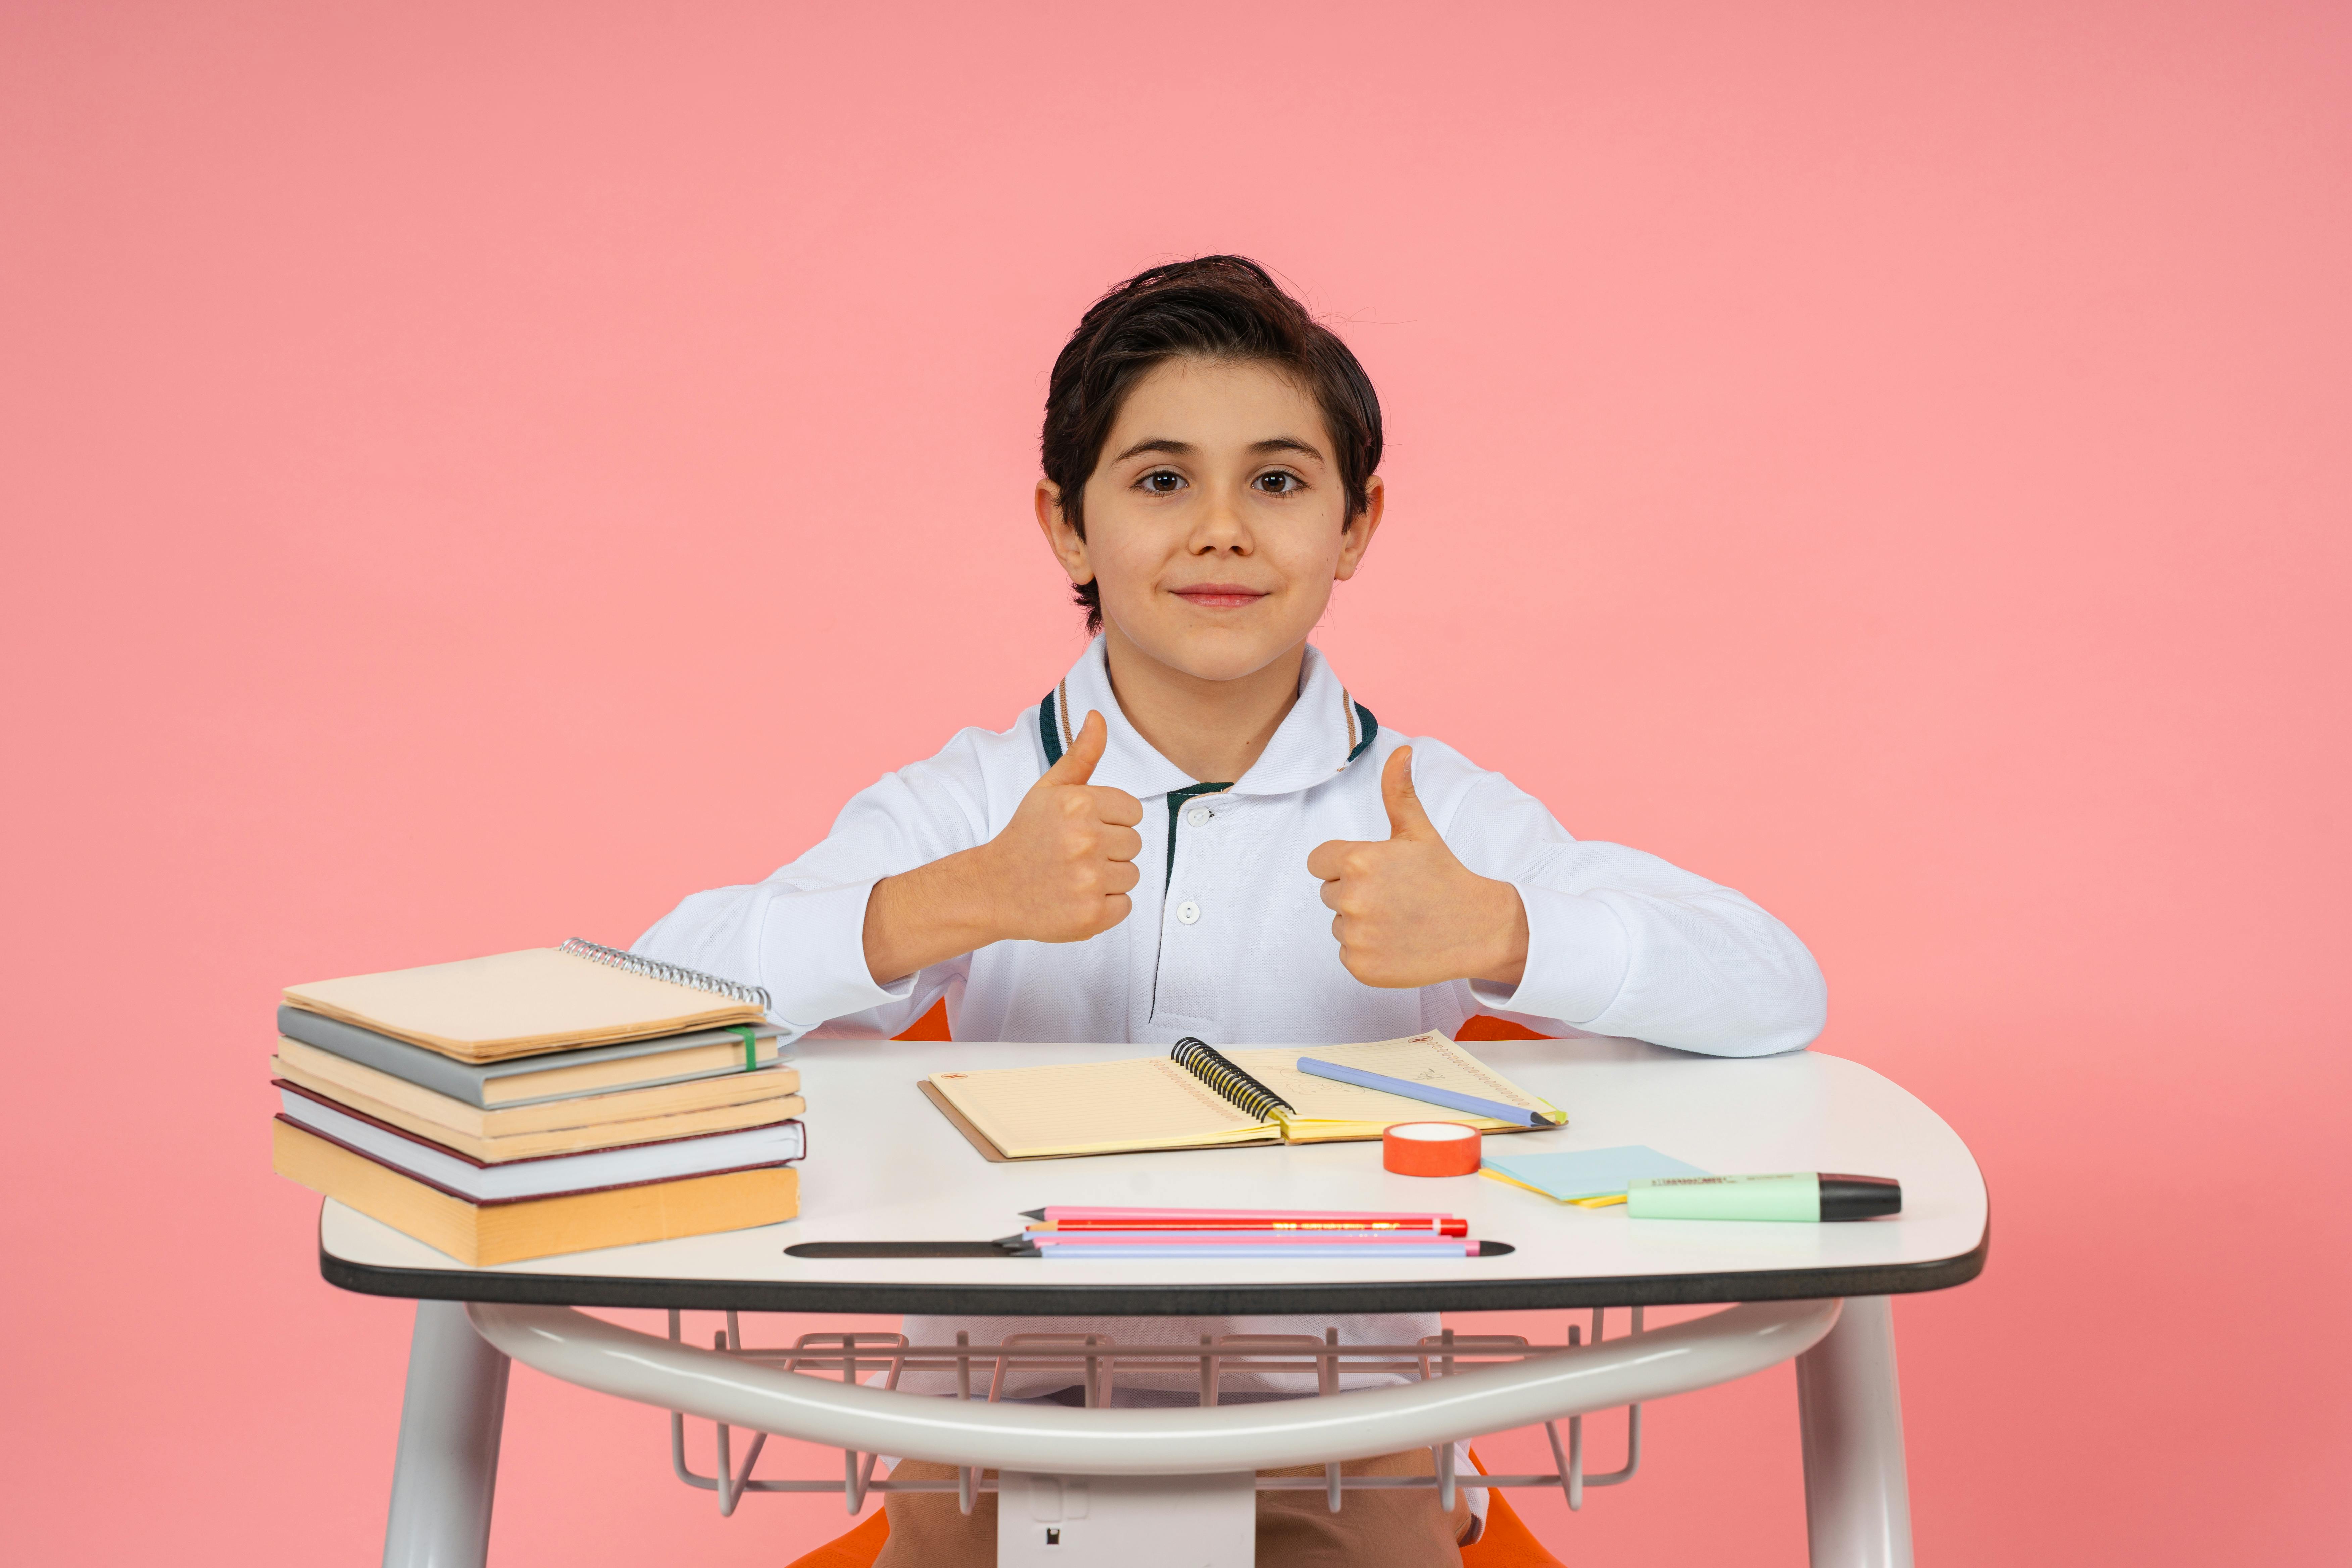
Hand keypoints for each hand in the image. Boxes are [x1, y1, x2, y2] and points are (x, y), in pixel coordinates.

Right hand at [863, 710, 1142, 981]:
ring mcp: (1088, 879)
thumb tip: (1097, 716)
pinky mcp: (1091, 914)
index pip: (1133, 811)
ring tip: (1074, 876)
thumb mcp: (1049, 790)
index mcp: (1080, 803)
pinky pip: (1125, 906)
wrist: (992, 888)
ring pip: (1132, 874)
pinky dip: (1105, 906)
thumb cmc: (1026, 836)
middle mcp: (1085, 839)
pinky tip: (1076, 897)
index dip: (1111, 821)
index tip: (1083, 829)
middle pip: (1134, 844)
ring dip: (1108, 878)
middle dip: (1109, 849)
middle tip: (1074, 855)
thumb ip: (1081, 754)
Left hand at [1306, 746, 1529, 989]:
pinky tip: (1398, 942)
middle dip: (1355, 892)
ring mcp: (1356, 935)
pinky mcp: (1361, 966)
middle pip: (1328, 893)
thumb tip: (1401, 750)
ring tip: (1399, 918)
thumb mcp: (1419, 832)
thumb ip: (1399, 792)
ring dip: (1361, 922)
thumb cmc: (1444, 875)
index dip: (1343, 864)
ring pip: (1339, 923)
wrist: (1476, 928)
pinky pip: (1347, 953)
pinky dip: (1368, 950)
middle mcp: (1352, 898)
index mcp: (1358, 861)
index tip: (1376, 871)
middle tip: (1395, 895)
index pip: (1317, 861)